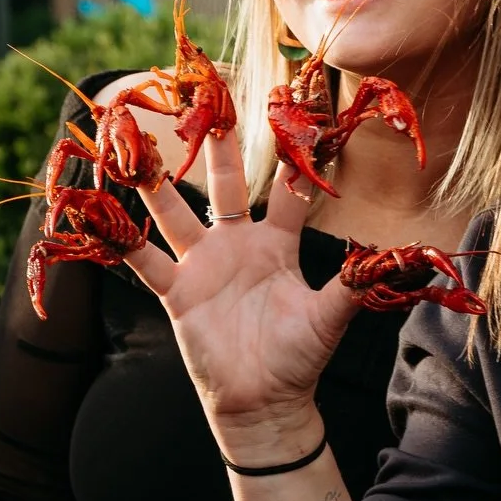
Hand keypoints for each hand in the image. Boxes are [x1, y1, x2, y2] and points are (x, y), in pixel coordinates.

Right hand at [127, 128, 357, 458]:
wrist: (263, 403)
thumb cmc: (299, 359)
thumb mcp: (330, 318)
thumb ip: (354, 284)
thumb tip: (402, 261)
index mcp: (278, 244)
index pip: (289, 190)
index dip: (294, 155)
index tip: (295, 111)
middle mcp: (238, 244)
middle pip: (226, 183)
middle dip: (217, 143)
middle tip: (207, 96)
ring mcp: (203, 265)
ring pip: (175, 212)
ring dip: (155, 180)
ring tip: (133, 139)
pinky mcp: (176, 292)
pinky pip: (144, 262)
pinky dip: (121, 241)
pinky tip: (97, 213)